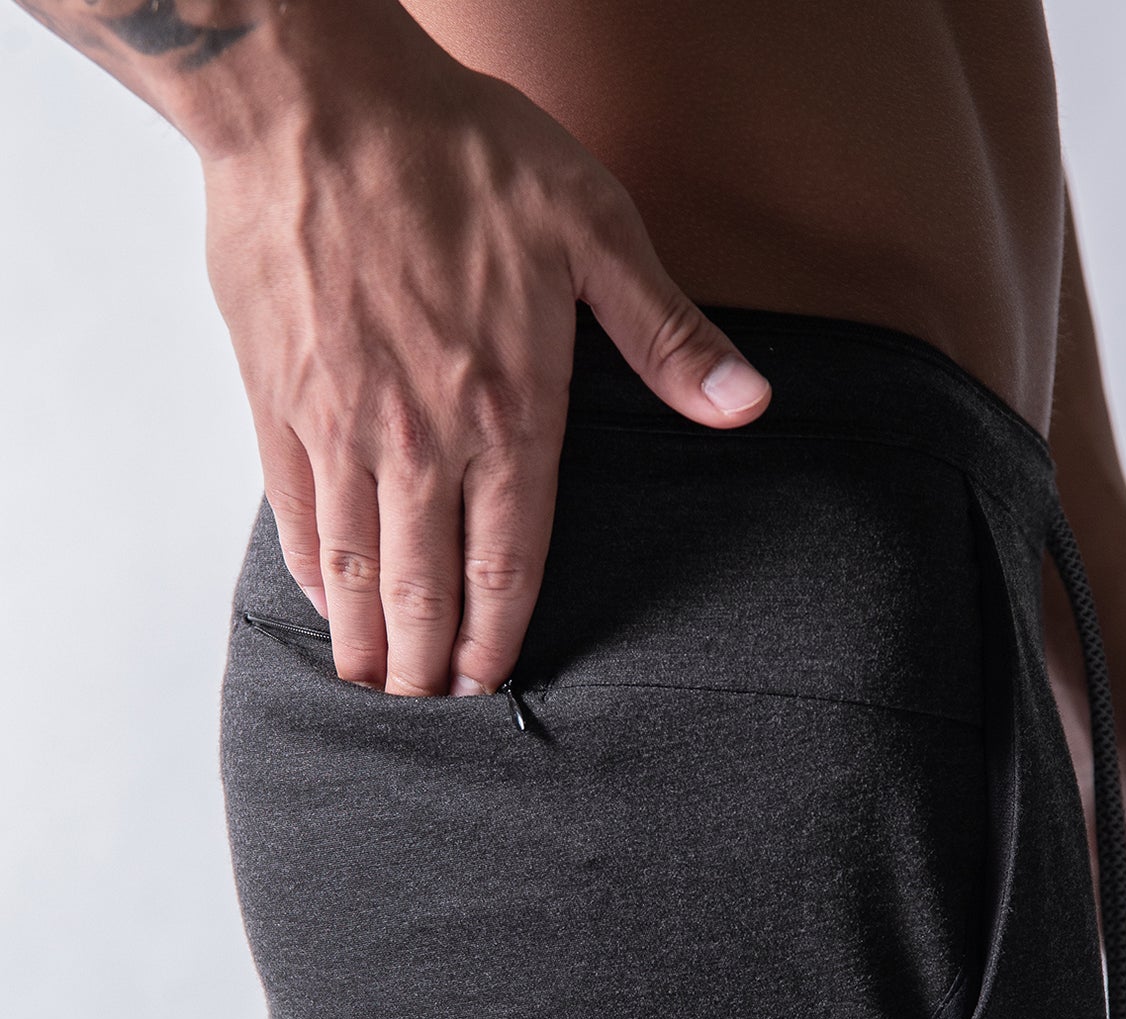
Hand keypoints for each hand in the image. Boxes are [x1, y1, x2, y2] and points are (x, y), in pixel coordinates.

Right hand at [200, 8, 770, 695]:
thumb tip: (747, 405)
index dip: (500, 637)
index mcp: (505, 411)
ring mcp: (341, 426)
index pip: (506, 562)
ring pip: (355, 567)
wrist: (315, 100)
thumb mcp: (592, 226)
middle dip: (430, 665)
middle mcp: (419, 440)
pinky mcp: (279, 400)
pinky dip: (314, 570)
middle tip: (431, 713)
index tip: (493, 685)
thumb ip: (667, 333)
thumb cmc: (459, 154)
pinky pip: (296, 512)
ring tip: (376, 687)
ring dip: (369, 639)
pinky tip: (330, 601)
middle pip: (424, 586)